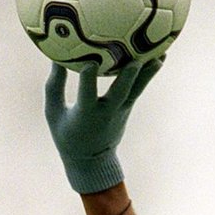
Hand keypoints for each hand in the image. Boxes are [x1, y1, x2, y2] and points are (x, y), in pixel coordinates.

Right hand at [44, 58, 163, 193]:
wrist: (91, 161)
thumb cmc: (67, 134)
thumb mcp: (53, 113)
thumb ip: (54, 85)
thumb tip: (56, 57)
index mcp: (85, 114)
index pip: (87, 94)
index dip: (88, 78)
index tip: (89, 62)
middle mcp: (106, 112)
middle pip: (120, 92)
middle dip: (127, 76)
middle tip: (135, 59)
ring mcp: (120, 110)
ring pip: (136, 89)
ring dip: (148, 71)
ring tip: (161, 52)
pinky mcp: (128, 107)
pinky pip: (139, 87)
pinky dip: (149, 72)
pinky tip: (160, 55)